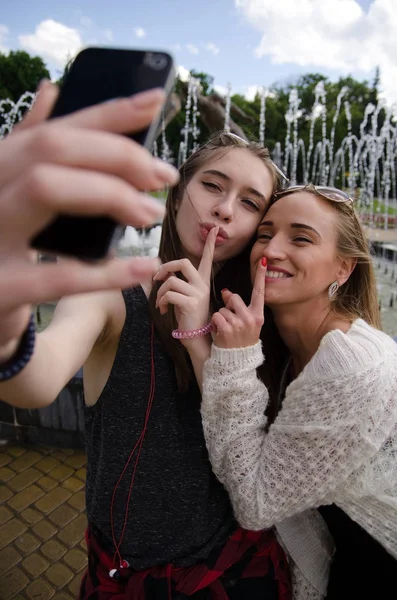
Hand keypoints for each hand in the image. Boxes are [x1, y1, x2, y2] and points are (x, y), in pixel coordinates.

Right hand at [0, 81, 178, 351]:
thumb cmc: (0, 241)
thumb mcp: (9, 187)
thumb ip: (28, 145)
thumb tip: (53, 90)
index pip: (56, 127)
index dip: (109, 111)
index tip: (156, 100)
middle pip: (52, 148)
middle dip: (117, 154)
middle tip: (163, 175)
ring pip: (45, 188)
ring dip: (111, 194)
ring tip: (151, 213)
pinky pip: (54, 275)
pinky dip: (104, 272)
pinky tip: (143, 267)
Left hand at [154, 227, 217, 344]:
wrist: (196, 338)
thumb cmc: (188, 318)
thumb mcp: (183, 298)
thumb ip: (176, 284)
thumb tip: (158, 274)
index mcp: (202, 281)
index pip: (207, 259)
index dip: (209, 244)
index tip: (214, 229)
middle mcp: (202, 285)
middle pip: (182, 262)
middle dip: (165, 267)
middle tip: (157, 277)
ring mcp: (198, 293)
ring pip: (171, 281)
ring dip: (160, 292)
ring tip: (160, 302)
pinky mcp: (191, 303)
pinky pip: (169, 294)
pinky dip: (160, 301)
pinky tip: (162, 310)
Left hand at [212, 258, 265, 347]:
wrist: (236, 362)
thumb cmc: (240, 341)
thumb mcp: (246, 324)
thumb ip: (238, 307)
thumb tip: (226, 291)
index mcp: (258, 315)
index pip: (260, 292)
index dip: (261, 276)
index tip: (264, 260)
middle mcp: (251, 319)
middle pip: (234, 297)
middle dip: (228, 304)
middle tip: (229, 319)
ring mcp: (239, 324)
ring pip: (223, 308)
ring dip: (221, 317)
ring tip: (225, 329)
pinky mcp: (227, 329)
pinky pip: (216, 316)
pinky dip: (215, 323)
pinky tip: (220, 333)